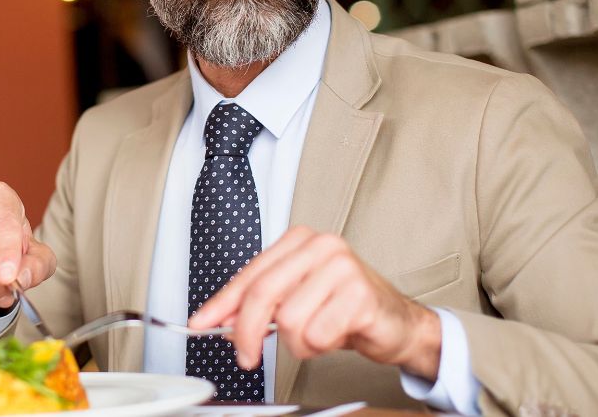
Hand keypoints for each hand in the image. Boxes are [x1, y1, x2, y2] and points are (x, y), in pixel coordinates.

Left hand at [188, 226, 441, 380]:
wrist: (395, 322)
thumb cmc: (343, 308)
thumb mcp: (294, 299)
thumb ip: (258, 304)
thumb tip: (220, 318)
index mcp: (299, 240)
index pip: (250, 275)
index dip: (222, 304)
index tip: (202, 323)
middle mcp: (320, 246)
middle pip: (262, 294)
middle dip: (247, 333)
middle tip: (247, 356)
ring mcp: (342, 267)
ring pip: (289, 320)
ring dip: (298, 342)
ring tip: (316, 334)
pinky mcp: (360, 294)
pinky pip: (317, 334)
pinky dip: (319, 346)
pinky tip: (335, 335)